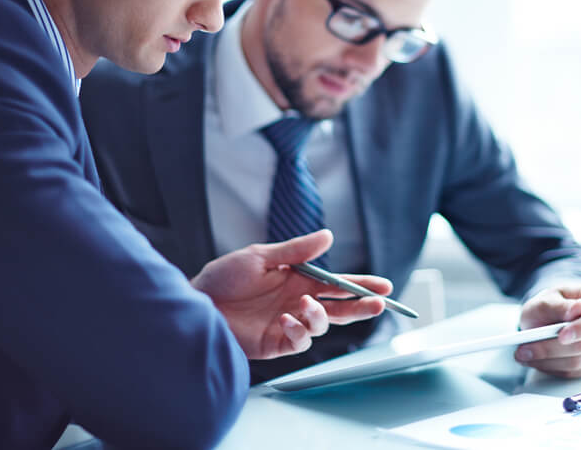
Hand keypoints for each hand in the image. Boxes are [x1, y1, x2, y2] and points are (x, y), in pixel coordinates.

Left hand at [190, 229, 392, 359]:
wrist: (196, 304)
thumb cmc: (223, 278)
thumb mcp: (260, 256)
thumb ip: (296, 251)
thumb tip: (329, 237)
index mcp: (298, 280)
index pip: (337, 284)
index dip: (361, 285)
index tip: (384, 286)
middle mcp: (298, 302)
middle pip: (339, 308)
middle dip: (360, 306)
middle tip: (378, 303)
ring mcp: (288, 323)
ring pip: (322, 325)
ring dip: (321, 316)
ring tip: (306, 305)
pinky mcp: (275, 343)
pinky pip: (299, 341)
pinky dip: (298, 330)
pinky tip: (285, 319)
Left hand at [514, 283, 580, 377]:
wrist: (547, 320)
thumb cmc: (548, 307)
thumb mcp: (544, 300)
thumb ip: (558, 305)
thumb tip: (579, 308)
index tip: (561, 336)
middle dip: (551, 349)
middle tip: (524, 350)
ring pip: (579, 362)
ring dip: (548, 362)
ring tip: (524, 355)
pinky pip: (576, 373)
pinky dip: (553, 369)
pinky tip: (537, 361)